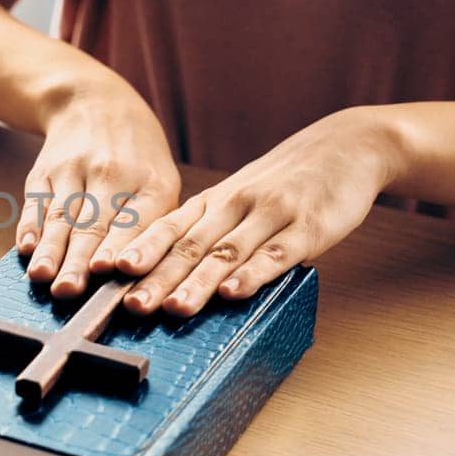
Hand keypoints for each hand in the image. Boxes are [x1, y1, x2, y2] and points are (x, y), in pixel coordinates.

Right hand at [17, 83, 180, 298]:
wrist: (96, 103)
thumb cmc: (139, 160)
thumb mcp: (162, 183)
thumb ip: (154, 228)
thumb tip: (141, 282)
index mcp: (151, 183)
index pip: (135, 220)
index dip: (119, 244)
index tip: (107, 269)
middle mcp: (112, 173)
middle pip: (93, 223)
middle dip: (79, 259)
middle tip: (69, 291)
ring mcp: (75, 170)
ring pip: (61, 216)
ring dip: (51, 250)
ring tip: (43, 277)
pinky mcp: (45, 171)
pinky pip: (36, 203)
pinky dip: (30, 227)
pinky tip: (26, 248)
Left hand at [115, 106, 406, 314]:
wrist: (346, 146)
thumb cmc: (285, 181)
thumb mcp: (238, 198)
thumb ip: (207, 231)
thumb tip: (163, 272)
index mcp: (214, 202)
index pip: (168, 228)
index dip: (138, 250)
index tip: (107, 271)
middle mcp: (235, 205)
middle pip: (189, 246)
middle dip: (157, 277)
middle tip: (130, 305)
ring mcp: (271, 215)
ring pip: (227, 253)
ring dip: (198, 283)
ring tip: (174, 309)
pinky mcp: (307, 228)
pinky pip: (276, 254)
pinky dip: (253, 275)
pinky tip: (234, 294)